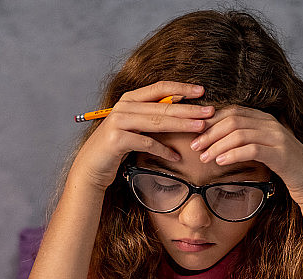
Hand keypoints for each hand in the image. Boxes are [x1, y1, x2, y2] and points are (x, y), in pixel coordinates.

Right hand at [70, 82, 214, 191]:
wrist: (92, 165)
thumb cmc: (118, 146)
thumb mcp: (135, 126)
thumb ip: (152, 116)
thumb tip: (182, 109)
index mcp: (130, 99)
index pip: (159, 88)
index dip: (181, 88)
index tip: (202, 91)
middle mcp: (123, 107)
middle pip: (163, 106)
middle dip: (189, 109)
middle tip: (210, 112)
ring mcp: (118, 122)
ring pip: (157, 121)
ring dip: (182, 125)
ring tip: (201, 128)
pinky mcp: (116, 140)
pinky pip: (147, 143)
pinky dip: (163, 151)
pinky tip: (176, 157)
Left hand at [189, 106, 302, 205]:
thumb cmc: (284, 167)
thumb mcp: (263, 149)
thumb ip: (246, 141)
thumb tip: (217, 142)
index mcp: (265, 119)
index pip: (232, 111)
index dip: (211, 120)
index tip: (194, 134)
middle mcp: (271, 124)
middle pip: (233, 120)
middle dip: (210, 133)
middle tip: (194, 147)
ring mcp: (277, 137)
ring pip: (239, 133)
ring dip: (217, 145)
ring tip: (204, 158)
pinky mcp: (281, 154)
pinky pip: (252, 149)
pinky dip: (233, 154)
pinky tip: (221, 162)